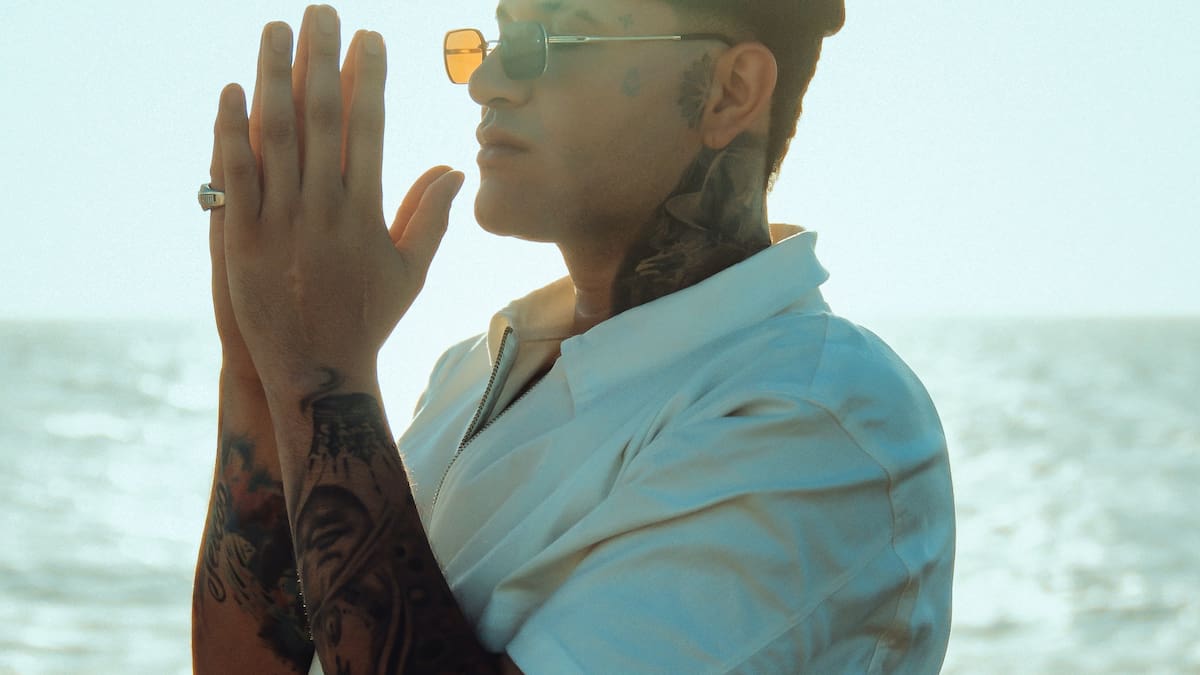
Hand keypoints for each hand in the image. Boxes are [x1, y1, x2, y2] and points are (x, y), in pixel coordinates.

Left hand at [213, 5, 464, 396]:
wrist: (317, 374)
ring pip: (275, 136)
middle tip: (322, 12)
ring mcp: (280, 224)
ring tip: (275, 30)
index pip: (368, 130)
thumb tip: (458, 171)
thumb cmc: (368, 322)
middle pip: (322, 119)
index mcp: (366, 214)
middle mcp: (324, 211)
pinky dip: (231, 132)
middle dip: (322, 58)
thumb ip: (431, 218)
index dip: (369, 79)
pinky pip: (234, 177)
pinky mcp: (242, 242)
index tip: (370, 40)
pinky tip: (232, 91)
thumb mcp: (410, 273)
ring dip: (274, 77)